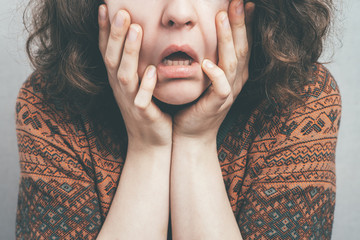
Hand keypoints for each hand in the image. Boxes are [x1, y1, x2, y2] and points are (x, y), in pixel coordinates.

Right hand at [98, 5, 171, 147]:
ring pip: (125, 75)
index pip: (106, 51)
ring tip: (137, 29)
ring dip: (129, 52)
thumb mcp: (137, 84)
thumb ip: (136, 65)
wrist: (150, 142)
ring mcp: (129, 101)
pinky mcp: (143, 115)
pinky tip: (151, 70)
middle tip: (122, 11)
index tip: (105, 7)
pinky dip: (146, 85)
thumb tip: (141, 37)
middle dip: (115, 34)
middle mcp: (120, 88)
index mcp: (118, 79)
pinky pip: (141, 99)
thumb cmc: (146, 109)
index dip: (103, 30)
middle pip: (112, 58)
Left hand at [173, 0, 254, 140]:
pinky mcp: (217, 104)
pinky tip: (206, 62)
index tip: (243, 2)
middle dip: (240, 23)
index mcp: (234, 72)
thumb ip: (208, 57)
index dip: (244, 23)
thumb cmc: (195, 102)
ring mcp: (228, 92)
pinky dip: (215, 74)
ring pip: (232, 62)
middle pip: (241, 47)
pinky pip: (220, 88)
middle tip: (237, 1)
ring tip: (221, 18)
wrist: (191, 132)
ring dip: (227, 40)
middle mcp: (236, 80)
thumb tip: (200, 35)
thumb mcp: (204, 76)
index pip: (242, 43)